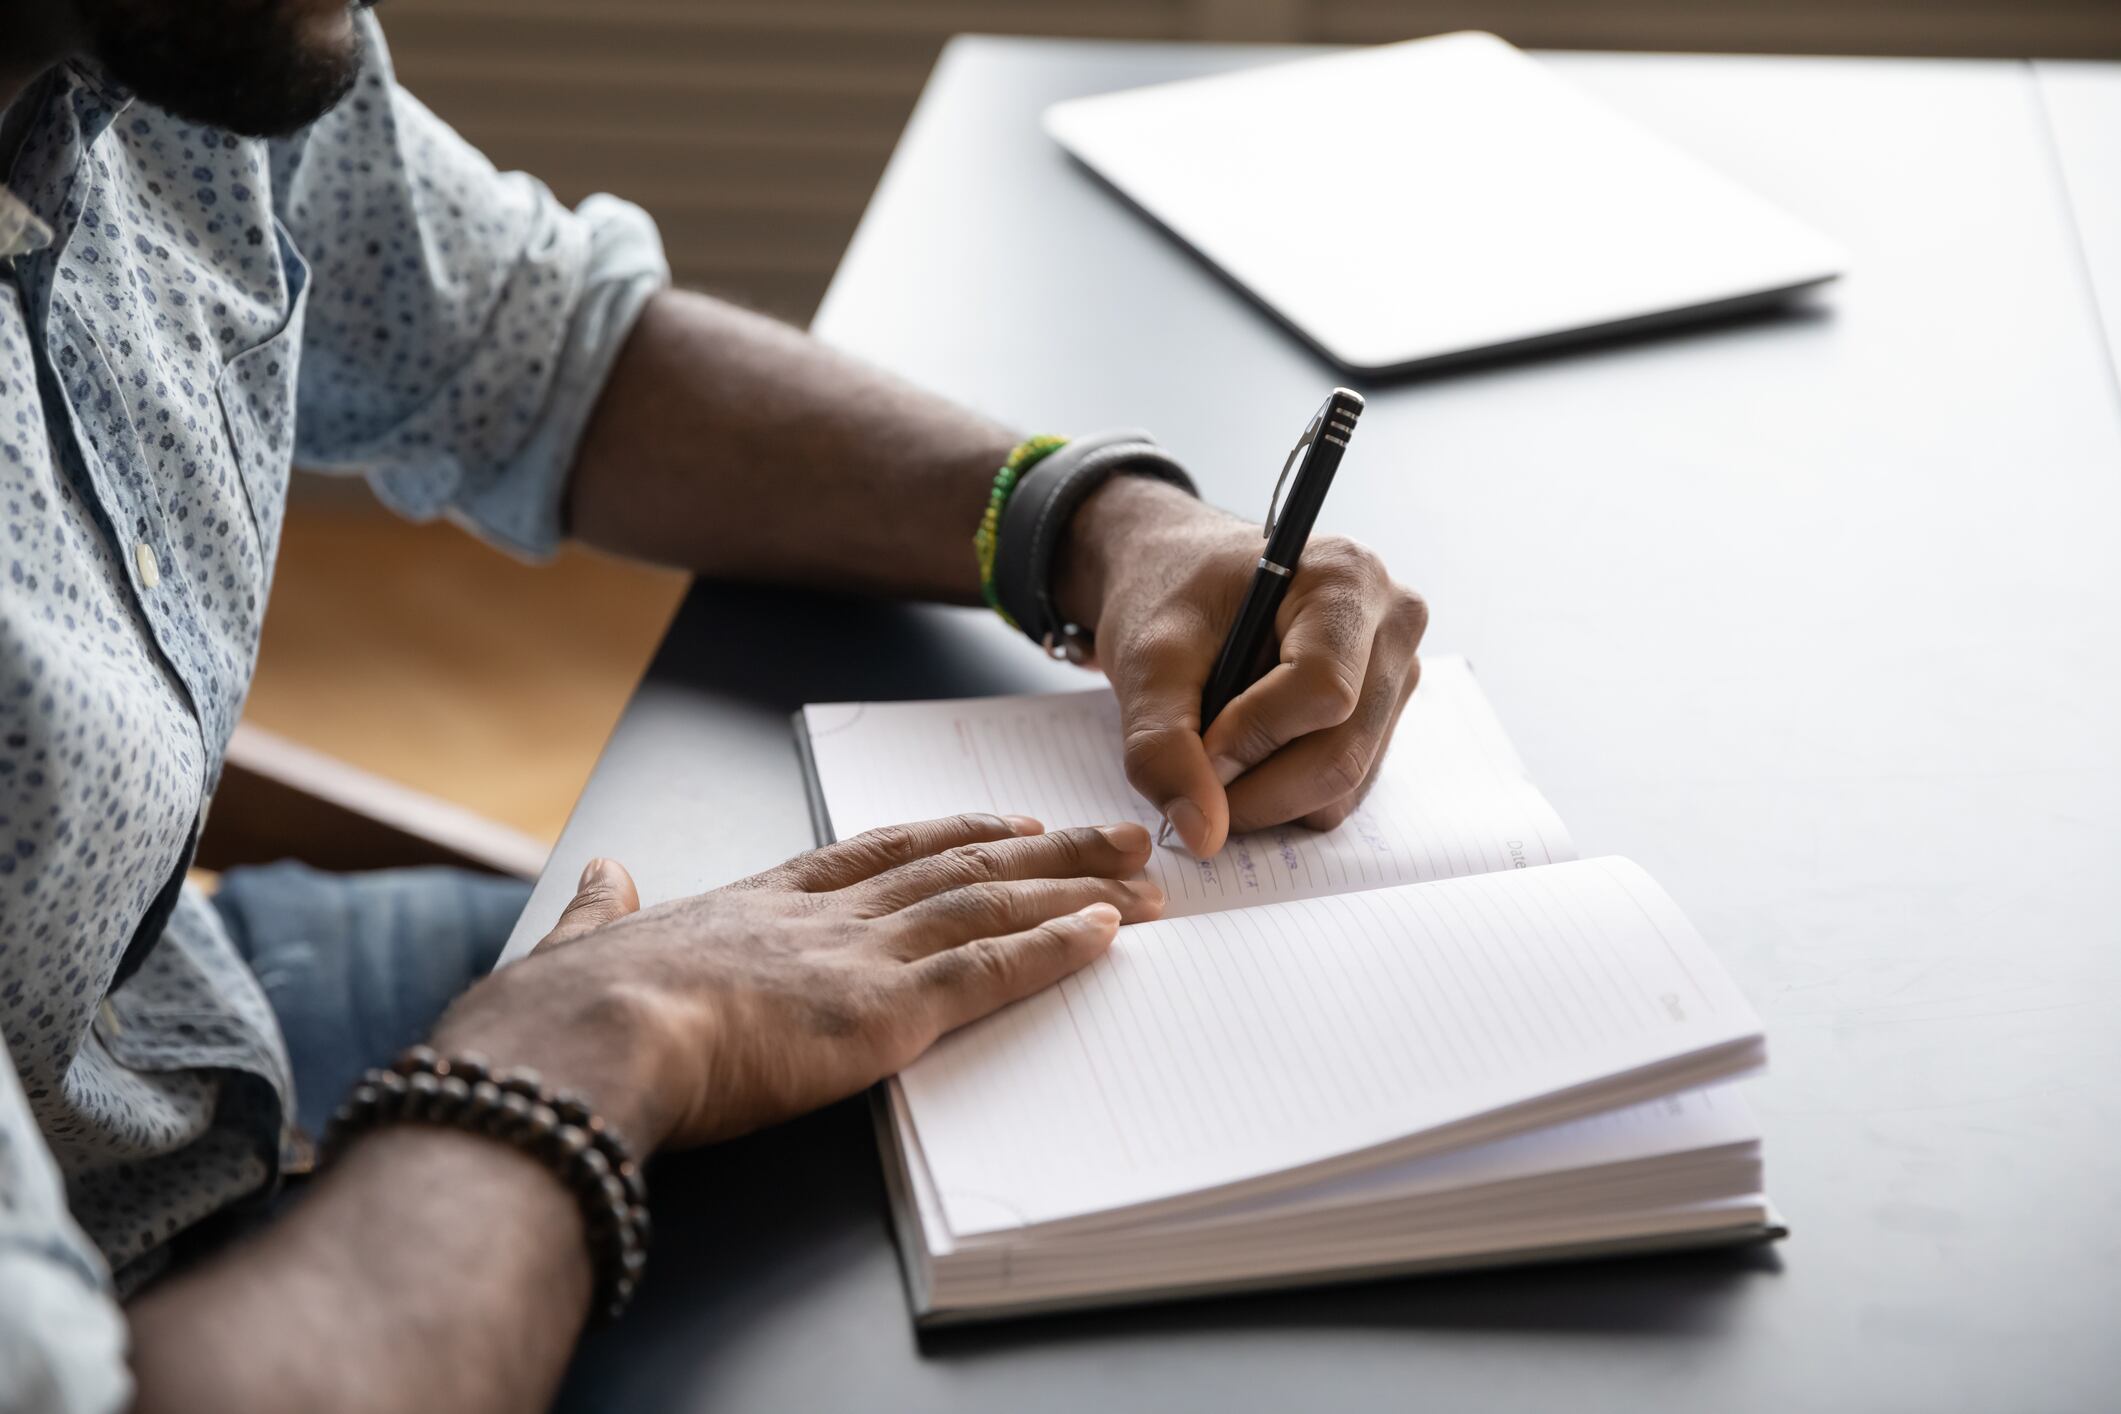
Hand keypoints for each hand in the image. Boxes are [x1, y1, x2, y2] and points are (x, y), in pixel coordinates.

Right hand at [433, 814, 1161, 1151]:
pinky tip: (1108, 934)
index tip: (1006, 821)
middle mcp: (825, 917)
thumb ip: (603, 911)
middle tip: (1114, 833)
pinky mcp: (884, 1012)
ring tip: (1144, 873)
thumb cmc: (569, 1013)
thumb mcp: (582, 943)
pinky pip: (990, 971)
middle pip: (957, 866)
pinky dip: (1056, 947)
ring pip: (990, 906)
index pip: (876, 853)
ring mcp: (860, 957)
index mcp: (760, 902)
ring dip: (1074, 887)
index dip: (949, 835)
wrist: (585, 1041)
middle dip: (1044, 850)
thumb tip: (603, 875)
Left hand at [1055, 476, 1427, 858]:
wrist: (1179, 576)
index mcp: (1345, 578)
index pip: (1323, 692)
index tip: (1195, 747)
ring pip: (1346, 783)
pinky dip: (1287, 796)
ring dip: (1268, 797)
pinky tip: (1247, 754)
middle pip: (1342, 751)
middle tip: (1193, 783)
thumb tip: (1203, 834)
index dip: (1253, 738)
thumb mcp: (1146, 661)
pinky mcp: (1386, 718)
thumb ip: (1162, 744)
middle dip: (1257, 789)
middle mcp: (1392, 623)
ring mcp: (1398, 674)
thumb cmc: (1166, 596)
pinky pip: (1346, 790)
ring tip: (1215, 757)